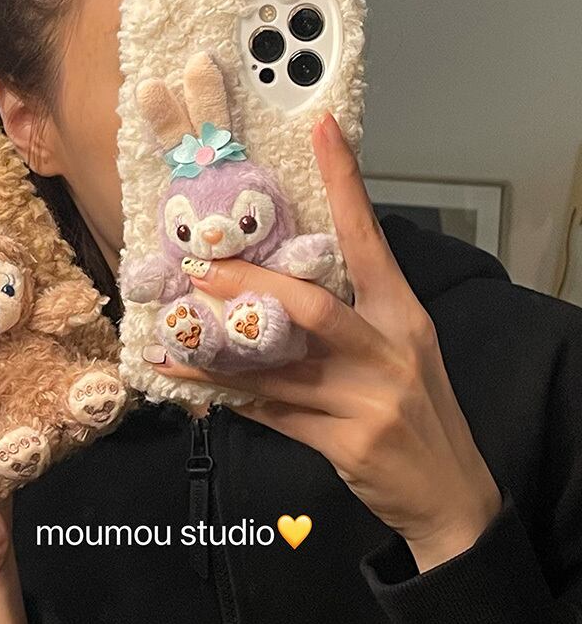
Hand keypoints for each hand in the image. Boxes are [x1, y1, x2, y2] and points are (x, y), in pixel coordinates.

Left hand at [152, 113, 502, 571]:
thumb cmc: (421, 408)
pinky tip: (195, 387)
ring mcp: (367, 400)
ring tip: (173, 335)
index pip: (371, 238)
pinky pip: (272, 412)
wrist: (450, 492)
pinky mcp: (344, 442)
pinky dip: (231, 397)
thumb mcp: (403, 350)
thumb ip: (353, 317)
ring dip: (219, 352)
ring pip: (277, 367)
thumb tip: (284, 287)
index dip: (345, 182)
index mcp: (404, 315)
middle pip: (310, 307)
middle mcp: (387, 351)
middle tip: (199, 271)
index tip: (322, 130)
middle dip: (249, 288)